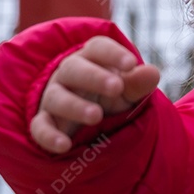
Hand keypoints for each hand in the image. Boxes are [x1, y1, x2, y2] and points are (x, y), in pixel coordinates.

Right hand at [30, 35, 160, 153]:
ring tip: (97, 116)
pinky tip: (64, 145)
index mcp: (90, 59)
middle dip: (95, 77)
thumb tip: (153, 73)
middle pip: (74, 69)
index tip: (132, 64)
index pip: (98, 48)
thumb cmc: (109, 96)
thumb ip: (138, 83)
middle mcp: (67, 74)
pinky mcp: (43, 122)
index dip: (113, 54)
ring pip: (57, 97)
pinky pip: (39, 127)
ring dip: (75, 106)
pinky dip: (49, 136)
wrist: (84, 118)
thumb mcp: (126, 91)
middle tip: (117, 87)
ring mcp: (52, 97)